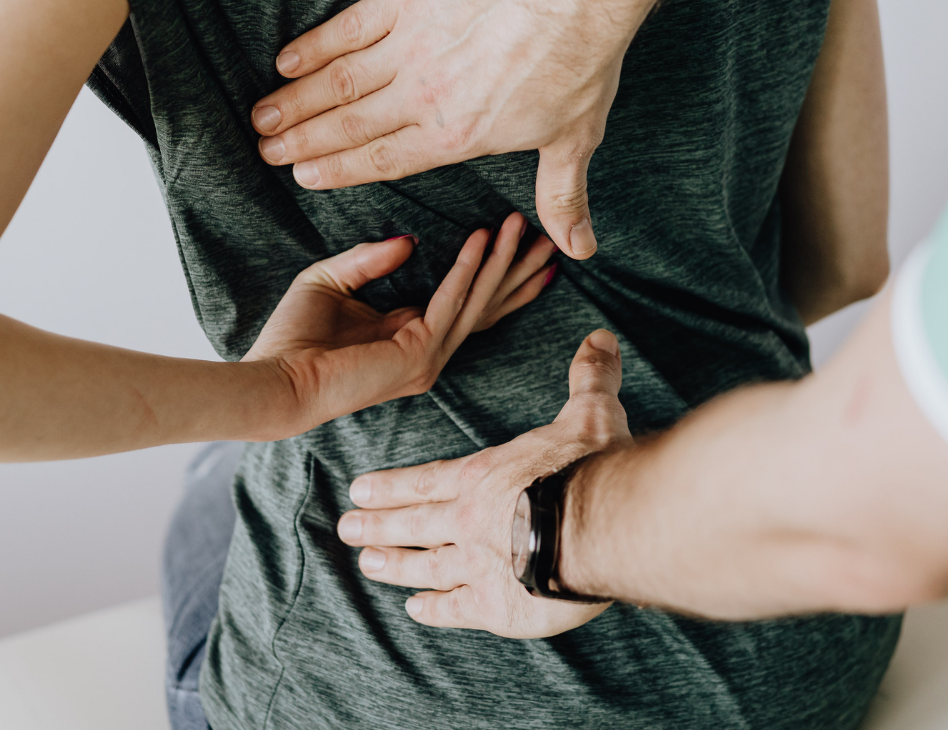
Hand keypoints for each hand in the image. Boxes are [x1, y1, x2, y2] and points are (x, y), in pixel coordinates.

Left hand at [245, 213, 556, 434]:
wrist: (275, 379)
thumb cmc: (292, 339)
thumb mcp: (331, 281)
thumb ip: (369, 259)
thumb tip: (410, 240)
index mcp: (410, 336)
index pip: (467, 303)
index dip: (496, 274)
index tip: (520, 242)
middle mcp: (427, 351)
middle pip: (487, 305)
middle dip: (518, 270)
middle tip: (550, 238)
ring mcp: (427, 358)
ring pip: (477, 302)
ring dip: (501, 261)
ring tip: (521, 225)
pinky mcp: (417, 355)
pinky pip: (450, 302)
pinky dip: (467, 268)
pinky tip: (481, 239)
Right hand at [251, 0, 641, 259]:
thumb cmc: (579, 61)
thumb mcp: (574, 138)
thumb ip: (561, 196)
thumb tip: (577, 248)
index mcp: (456, 136)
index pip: (383, 160)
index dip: (338, 171)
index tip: (304, 176)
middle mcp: (423, 97)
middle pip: (349, 125)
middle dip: (302, 141)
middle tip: (267, 152)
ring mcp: (411, 46)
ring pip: (338, 81)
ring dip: (296, 100)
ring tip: (263, 116)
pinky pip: (348, 27)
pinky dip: (314, 45)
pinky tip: (287, 60)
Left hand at [338, 330, 630, 637]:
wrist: (602, 526)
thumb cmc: (592, 468)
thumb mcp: (591, 414)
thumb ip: (589, 379)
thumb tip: (599, 338)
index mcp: (484, 477)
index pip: (426, 481)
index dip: (392, 486)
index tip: (358, 489)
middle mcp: (468, 520)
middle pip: (413, 523)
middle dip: (376, 525)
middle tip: (346, 529)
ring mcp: (476, 565)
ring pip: (423, 566)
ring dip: (394, 565)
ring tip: (368, 566)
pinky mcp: (495, 606)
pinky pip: (455, 608)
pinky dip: (433, 609)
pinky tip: (416, 609)